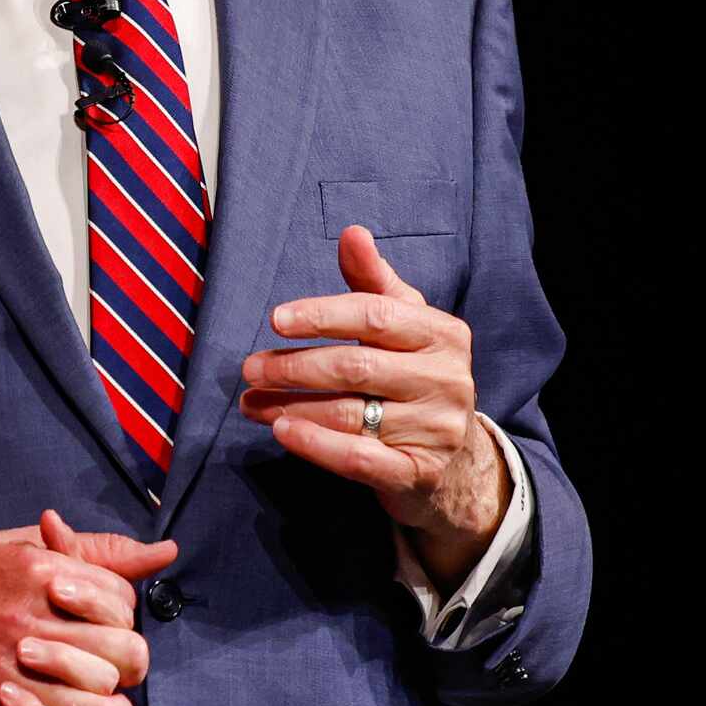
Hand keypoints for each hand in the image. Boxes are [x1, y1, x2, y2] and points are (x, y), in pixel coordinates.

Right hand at [0, 509, 176, 705]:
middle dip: (119, 670)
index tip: (97, 629)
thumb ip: (94, 552)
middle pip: (123, 660)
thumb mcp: (20, 547)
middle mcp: (30, 622)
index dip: (120, 621)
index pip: (124, 606)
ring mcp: (5, 672)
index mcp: (43, 574)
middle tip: (97, 672)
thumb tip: (165, 553)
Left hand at [240, 225, 509, 590]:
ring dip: (289, 405)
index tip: (276, 319)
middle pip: (356, 366)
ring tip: (250, 402)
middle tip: (250, 368)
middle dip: (294, 366)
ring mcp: (436, 429)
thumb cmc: (415, 378)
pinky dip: (314, 445)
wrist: (455, 462)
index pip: (376, 315)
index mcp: (443, 334)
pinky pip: (358, 458)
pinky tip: (282, 431)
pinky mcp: (419, 473)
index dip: (322, 315)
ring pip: (348, 413)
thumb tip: (352, 232)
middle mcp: (446, 380)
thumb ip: (374, 282)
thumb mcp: (404, 326)